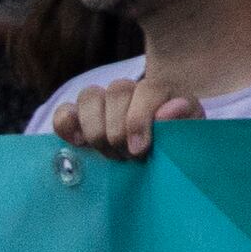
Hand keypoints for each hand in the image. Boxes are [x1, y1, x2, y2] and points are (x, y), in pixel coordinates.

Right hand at [50, 78, 200, 160]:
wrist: (153, 162)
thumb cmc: (173, 148)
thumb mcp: (186, 138)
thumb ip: (183, 121)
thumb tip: (172, 109)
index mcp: (161, 91)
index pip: (149, 89)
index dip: (139, 119)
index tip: (139, 150)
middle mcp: (131, 89)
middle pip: (117, 91)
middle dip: (119, 131)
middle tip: (127, 157)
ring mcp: (102, 100)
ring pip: (89, 95)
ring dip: (96, 130)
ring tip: (108, 154)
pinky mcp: (77, 117)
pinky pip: (64, 111)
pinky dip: (66, 125)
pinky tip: (79, 143)